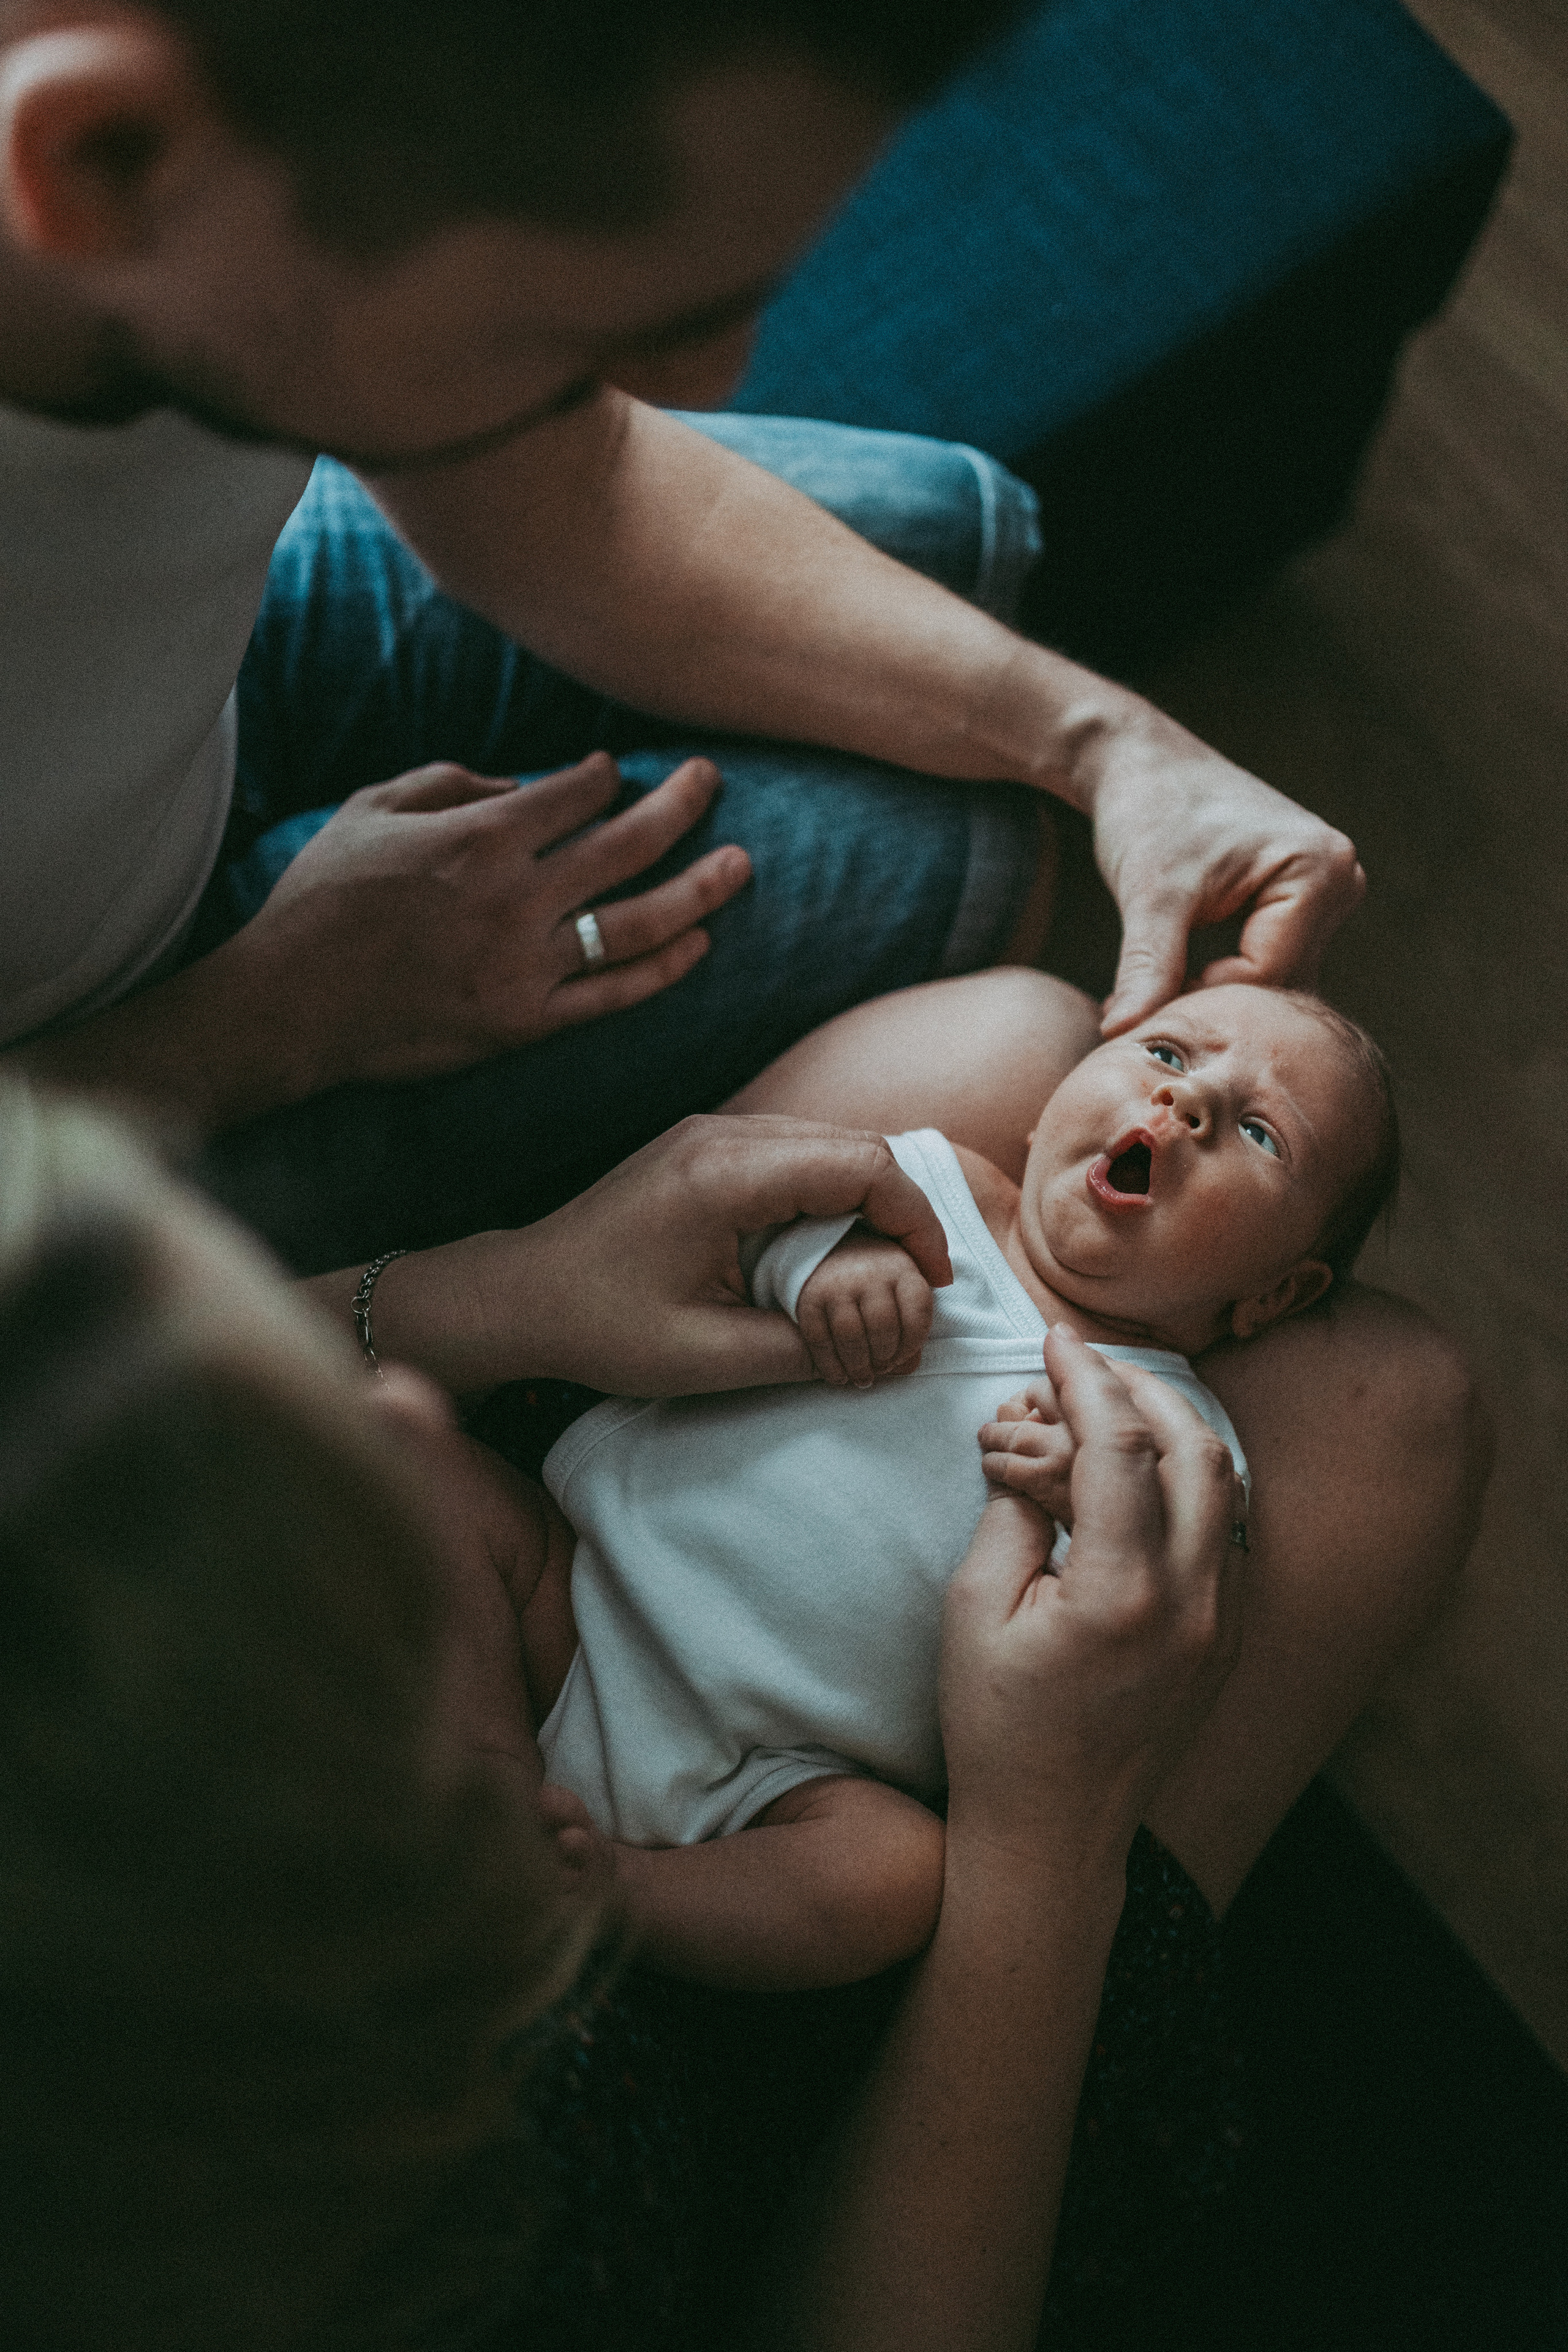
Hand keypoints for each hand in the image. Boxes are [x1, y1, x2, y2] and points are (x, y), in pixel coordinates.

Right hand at [231, 751, 750, 1090]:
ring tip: (742, 864)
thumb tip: (524, 786)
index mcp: (477, 837)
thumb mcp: (370, 808)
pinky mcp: (523, 1023)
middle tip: (712, 782)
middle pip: (626, 844)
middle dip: (680, 805)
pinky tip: (699, 944)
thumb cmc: (322, 898)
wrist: (289, 1004)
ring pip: (637, 921)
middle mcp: (513, 897)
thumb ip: (450, 782)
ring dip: (699, 888)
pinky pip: (612, 995)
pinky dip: (661, 969)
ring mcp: (523, 964)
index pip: (575, 793)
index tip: (615, 775)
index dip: (604, 777)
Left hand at [367, 1115, 953, 1396]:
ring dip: (867, 1198)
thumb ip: (805, 1349)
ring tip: (888, 1265)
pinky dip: (828, 1192)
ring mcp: (709, 1132)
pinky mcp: (701, 1146)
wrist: (520, 1295)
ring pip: (826, 1144)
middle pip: (853, 1144)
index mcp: (727, 1175)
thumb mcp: (711, 1358)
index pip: (863, 1165)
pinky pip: (791, 1152)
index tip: (938, 1277)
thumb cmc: (602, 1329)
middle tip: (925, 1276)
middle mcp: (722, 1134)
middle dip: (902, 1207)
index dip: (918, 1219)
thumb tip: (884, 1346)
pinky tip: (832, 1247)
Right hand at [796, 1229, 933, 1387]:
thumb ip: (912, 1323)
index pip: (917, 1312)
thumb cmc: (874, 1279)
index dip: (913, 1344)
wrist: (828, 1251)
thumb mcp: (901, 1288)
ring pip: (850, 1336)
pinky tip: (838, 1376)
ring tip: (862, 1378)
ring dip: (858, 1366)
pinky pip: (819, 1339)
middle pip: (883, 1327)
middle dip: (884, 1358)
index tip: (903, 1356)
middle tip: (880, 1369)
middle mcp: (870, 1273)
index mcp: (901, 1269)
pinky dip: (829, 1365)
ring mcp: (837, 1284)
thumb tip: (908, 1365)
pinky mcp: (810, 1298)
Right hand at [939, 1327, 1243, 1872]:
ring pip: (1226, 1486)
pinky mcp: (1227, 1639)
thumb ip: (1011, 1515)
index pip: (1120, 1446)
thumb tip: (1039, 1450)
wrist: (1054, 1835)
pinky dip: (1192, 1480)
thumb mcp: (973, 1611)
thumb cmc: (998, 1729)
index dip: (1086, 1380)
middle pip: (1197, 1447)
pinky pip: (1227, 1530)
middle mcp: (1193, 1602)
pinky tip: (1143, 1470)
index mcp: (1122, 1593)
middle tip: (1090, 1361)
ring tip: (1116, 1404)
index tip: (1055, 1340)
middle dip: (1143, 1387)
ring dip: (1177, 1429)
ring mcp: (1222, 1622)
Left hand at [1075, 699, 1364, 1033]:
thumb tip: (1120, 1036)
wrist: (1143, 765)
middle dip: (1213, 997)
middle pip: (1280, 981)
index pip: (1269, 975)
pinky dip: (1223, 975)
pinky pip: (1269, 962)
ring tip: (1155, 983)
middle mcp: (1340, 880)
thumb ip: (1146, 969)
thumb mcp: (1149, 896)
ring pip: (1274, 979)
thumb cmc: (1149, 813)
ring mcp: (1327, 891)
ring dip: (1216, 990)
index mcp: (1321, 869)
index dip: (1204, 994)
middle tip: (1143, 1002)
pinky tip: (1177, 971)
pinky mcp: (1302, 901)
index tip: (1147, 995)